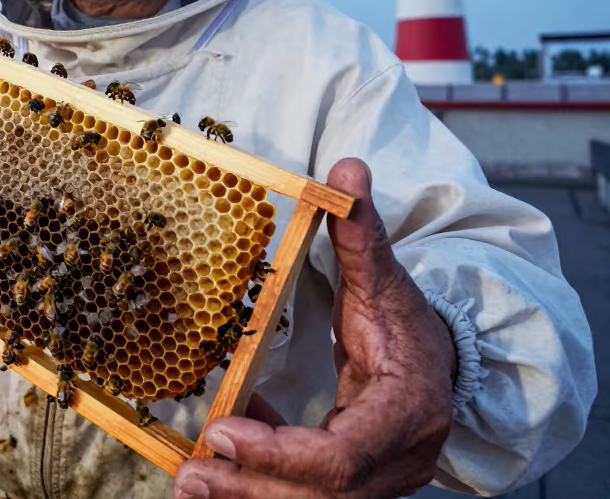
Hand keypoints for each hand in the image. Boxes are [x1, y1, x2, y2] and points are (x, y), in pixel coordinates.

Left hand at [175, 158, 455, 498]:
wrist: (443, 365)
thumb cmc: (407, 323)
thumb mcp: (383, 278)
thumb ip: (361, 229)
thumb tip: (347, 166)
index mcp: (406, 412)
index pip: (343, 454)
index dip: (281, 450)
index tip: (223, 431)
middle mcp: (399, 461)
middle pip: (323, 495)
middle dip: (252, 487)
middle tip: (191, 475)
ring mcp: (381, 482)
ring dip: (247, 497)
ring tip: (190, 483)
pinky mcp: (357, 488)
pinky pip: (306, 495)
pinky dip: (259, 483)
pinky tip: (221, 457)